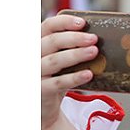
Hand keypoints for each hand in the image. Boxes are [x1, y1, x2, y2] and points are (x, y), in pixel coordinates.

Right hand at [41, 14, 96, 129]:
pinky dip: (74, 77)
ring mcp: (34, 73)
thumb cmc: (55, 78)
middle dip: (74, 38)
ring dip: (76, 55)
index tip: (83, 23)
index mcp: (37, 43)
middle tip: (94, 38)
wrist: (44, 107)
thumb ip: (70, 49)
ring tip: (94, 51)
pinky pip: (58, 82)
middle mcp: (31, 56)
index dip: (64, 22)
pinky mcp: (40, 90)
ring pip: (55, 61)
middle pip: (51, 42)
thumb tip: (97, 39)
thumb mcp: (60, 61)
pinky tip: (89, 74)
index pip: (47, 26)